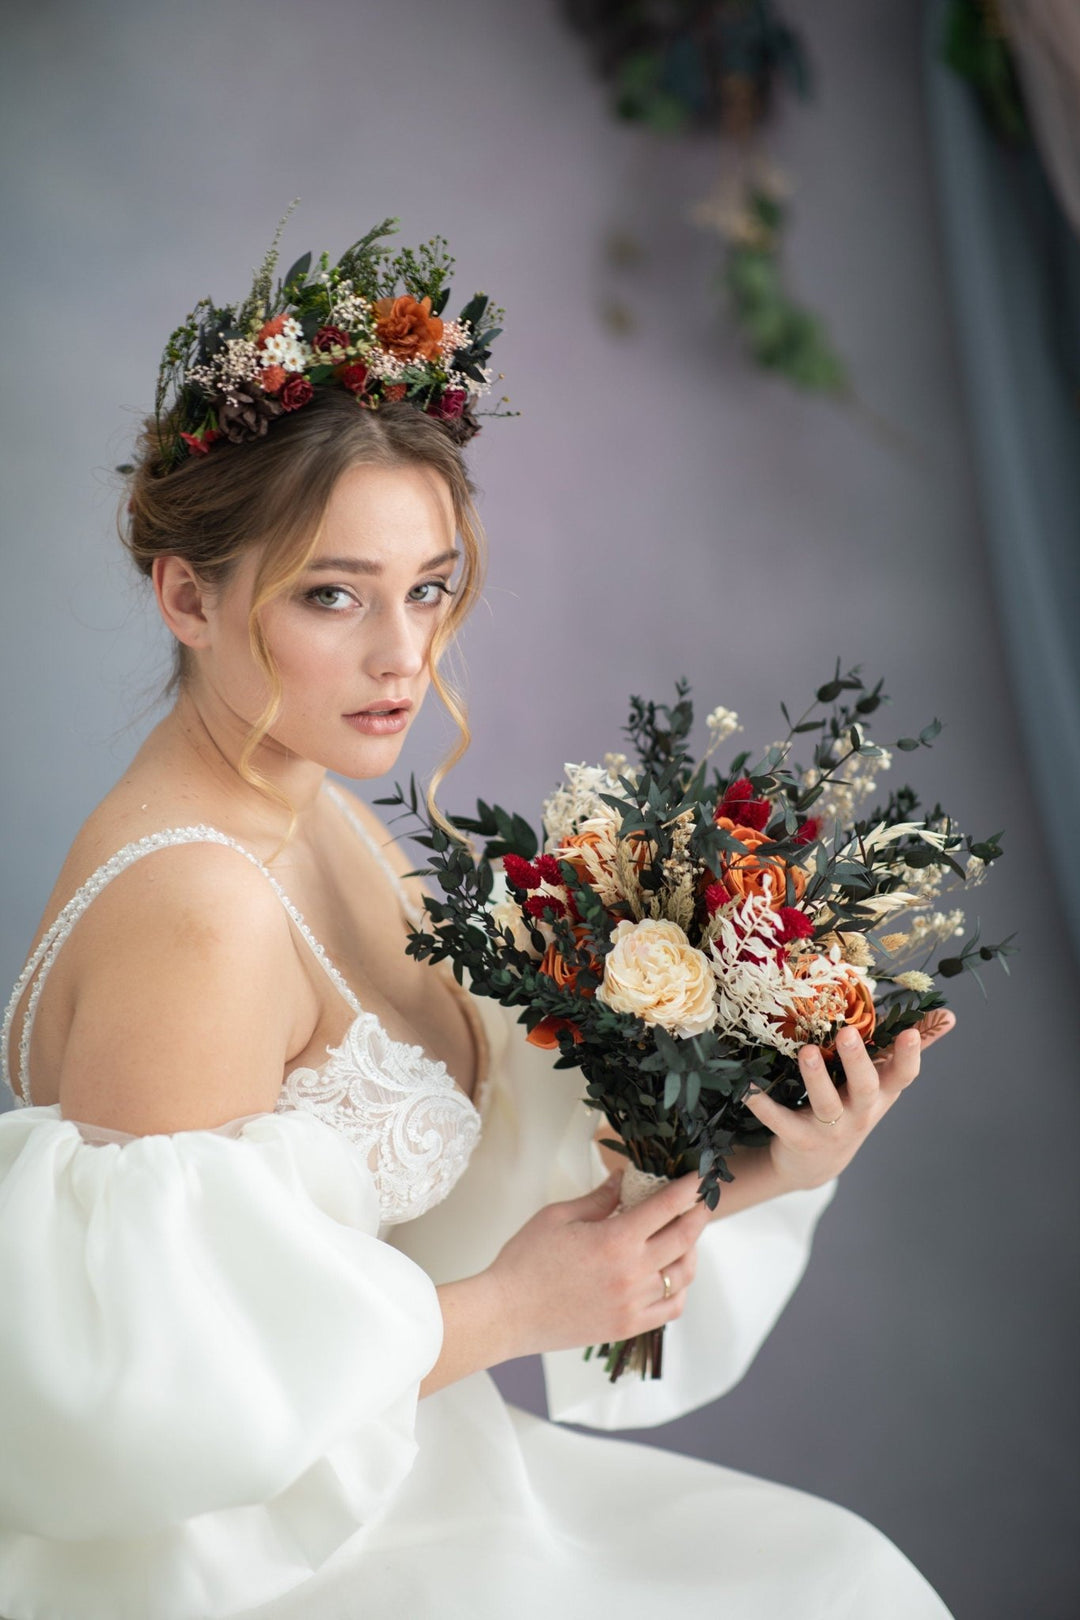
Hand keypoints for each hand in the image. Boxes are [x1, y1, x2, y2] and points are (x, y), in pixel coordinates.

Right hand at [488, 1169, 711, 1357]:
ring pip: (683, 1275)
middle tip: (702, 1201)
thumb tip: (625, 1179)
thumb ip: (599, 1198)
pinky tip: (671, 1274)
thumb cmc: (526, 1261)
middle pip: (684, 1239)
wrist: (507, 1313)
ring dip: (691, 1251)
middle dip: (699, 1215)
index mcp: (615, 1240)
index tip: (700, 1177)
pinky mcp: (628, 1326)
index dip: (689, 1189)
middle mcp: (632, 1273)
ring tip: (685, 1236)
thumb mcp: (559, 1216)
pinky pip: (671, 1308)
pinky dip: (679, 1289)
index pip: (667, 1207)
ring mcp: (633, 1304)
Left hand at [740, 1010, 956, 1192]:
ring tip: (806, 1051)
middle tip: (846, 1033)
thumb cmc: (853, 1107)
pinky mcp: (798, 1138)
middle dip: (857, 1061)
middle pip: (865, 1087)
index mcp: (880, 1093)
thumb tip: (948, 1016)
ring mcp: (830, 1128)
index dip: (910, 1055)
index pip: (903, 1075)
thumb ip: (910, 1049)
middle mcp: (859, 1112)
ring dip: (815, 1077)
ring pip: (825, 1104)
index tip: (910, 1031)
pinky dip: (764, 1105)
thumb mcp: (882, 1082)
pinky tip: (749, 1089)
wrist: (815, 1164)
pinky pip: (781, 1121)